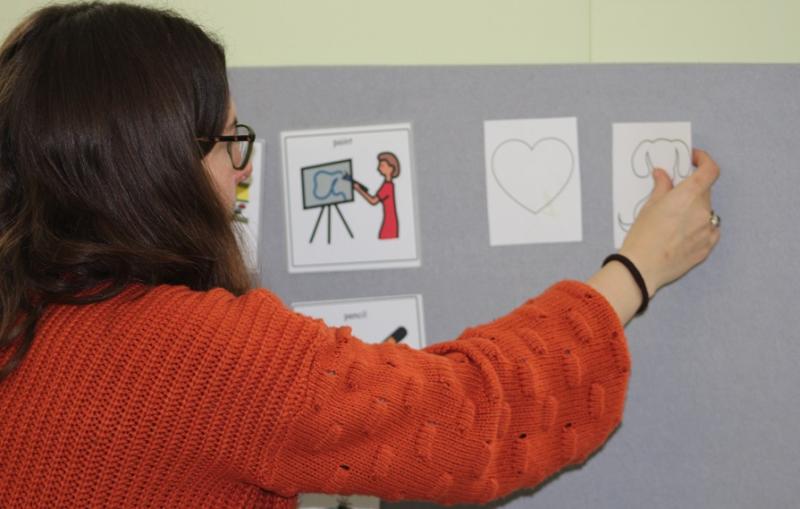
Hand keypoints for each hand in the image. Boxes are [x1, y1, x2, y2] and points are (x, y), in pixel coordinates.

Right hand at [619, 149, 720, 296]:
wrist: (642, 268)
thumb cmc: (642, 237)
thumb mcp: (648, 207)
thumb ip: (662, 188)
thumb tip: (664, 176)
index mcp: (688, 195)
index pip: (710, 170)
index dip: (704, 161)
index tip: (694, 160)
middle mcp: (703, 210)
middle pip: (704, 191)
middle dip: (691, 190)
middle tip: (674, 196)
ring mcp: (708, 230)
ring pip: (706, 212)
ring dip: (695, 210)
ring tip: (674, 221)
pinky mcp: (707, 246)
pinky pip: (709, 230)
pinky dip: (699, 228)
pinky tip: (681, 235)